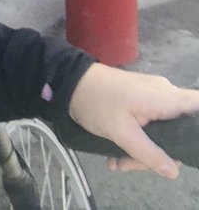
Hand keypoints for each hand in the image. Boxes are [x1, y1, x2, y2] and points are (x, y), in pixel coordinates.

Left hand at [67, 62, 198, 178]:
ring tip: (117, 162)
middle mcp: (165, 95)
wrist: (67, 81)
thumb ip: (149, 153)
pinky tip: (116, 154)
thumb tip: (174, 172)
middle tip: (130, 165)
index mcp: (166, 98)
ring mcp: (152, 98)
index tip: (189, 149)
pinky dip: (135, 140)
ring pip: (161, 133)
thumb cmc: (95, 101)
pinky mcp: (139, 101)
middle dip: (158, 155)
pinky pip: (148, 125)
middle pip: (180, 132)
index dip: (198, 131)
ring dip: (141, 151)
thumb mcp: (120, 132)